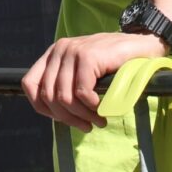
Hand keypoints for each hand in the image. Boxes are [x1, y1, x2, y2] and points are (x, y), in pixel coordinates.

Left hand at [21, 32, 166, 131]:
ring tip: (97, 121)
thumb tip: (52, 113)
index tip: (62, 119)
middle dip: (67, 118)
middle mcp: (59, 50)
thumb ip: (65, 84)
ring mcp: (72, 51)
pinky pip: (82, 93)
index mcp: (53, 54)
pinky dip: (92, 107)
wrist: (142, 45)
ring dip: (82, 116)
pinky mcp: (88, 56)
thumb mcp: (82, 72)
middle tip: (86, 126)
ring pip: (64, 97)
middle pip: (48, 96)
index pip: (29, 85)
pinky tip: (102, 108)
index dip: (42, 108)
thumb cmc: (113, 63)